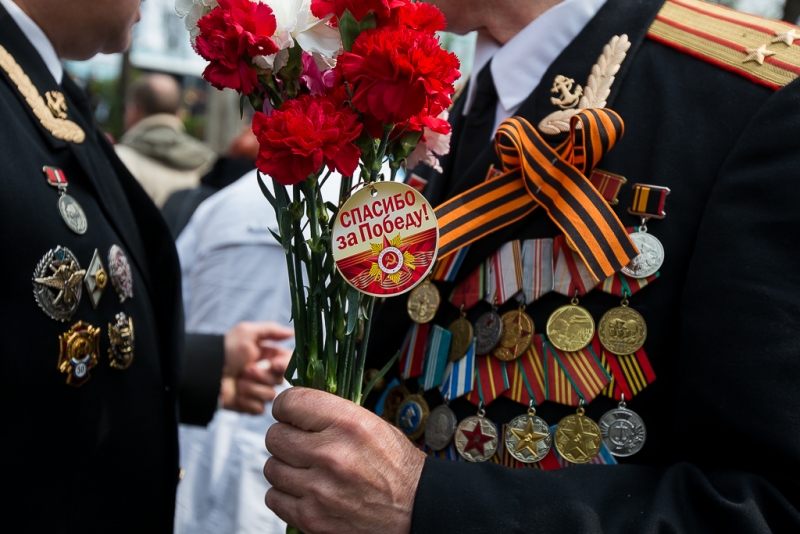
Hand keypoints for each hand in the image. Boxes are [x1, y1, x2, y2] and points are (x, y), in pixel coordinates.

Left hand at [220, 322, 292, 414]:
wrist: (206, 373)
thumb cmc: (225, 351)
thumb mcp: (247, 333)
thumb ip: (272, 330)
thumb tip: (293, 332)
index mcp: (268, 357)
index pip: (288, 363)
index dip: (283, 365)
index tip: (274, 364)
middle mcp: (265, 374)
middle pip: (280, 380)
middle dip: (262, 375)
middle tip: (246, 369)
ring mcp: (258, 391)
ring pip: (270, 395)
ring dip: (252, 388)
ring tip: (238, 381)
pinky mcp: (249, 406)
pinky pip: (259, 409)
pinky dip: (247, 402)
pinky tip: (237, 394)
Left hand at [264, 388, 425, 533]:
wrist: (416, 509)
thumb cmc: (396, 466)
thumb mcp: (372, 424)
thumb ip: (332, 413)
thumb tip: (296, 406)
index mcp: (347, 423)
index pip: (289, 403)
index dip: (286, 408)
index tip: (290, 414)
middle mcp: (331, 454)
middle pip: (274, 436)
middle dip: (285, 438)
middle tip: (300, 444)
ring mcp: (318, 489)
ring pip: (271, 468)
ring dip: (285, 467)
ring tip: (306, 469)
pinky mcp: (312, 518)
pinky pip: (274, 498)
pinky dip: (285, 495)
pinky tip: (305, 490)